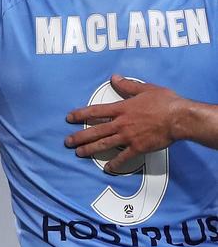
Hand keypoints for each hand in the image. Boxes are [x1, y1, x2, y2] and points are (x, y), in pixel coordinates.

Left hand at [65, 75, 183, 172]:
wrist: (180, 118)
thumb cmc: (165, 102)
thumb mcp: (145, 89)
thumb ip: (127, 85)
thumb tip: (114, 77)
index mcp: (121, 108)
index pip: (95, 111)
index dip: (80, 114)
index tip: (69, 118)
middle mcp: (121, 123)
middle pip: (95, 130)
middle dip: (79, 136)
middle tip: (67, 141)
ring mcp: (128, 137)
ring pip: (104, 144)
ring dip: (90, 149)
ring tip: (78, 153)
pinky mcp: (138, 147)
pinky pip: (123, 157)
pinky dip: (115, 163)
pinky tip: (107, 168)